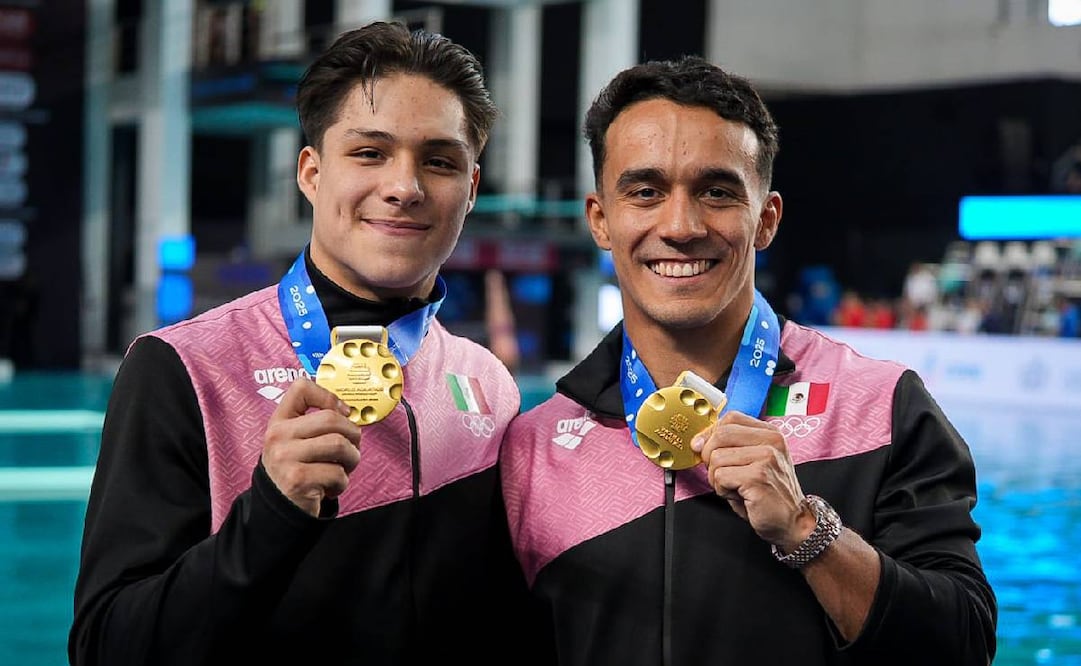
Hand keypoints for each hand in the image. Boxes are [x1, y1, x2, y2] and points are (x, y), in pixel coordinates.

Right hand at [262, 378, 362, 516]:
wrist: (279, 509)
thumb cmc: (297, 470)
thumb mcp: (296, 442)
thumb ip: (316, 424)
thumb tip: (349, 412)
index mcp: (279, 422)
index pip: (300, 388)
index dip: (328, 396)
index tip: (343, 412)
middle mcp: (278, 436)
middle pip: (330, 419)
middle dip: (352, 434)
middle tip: (353, 448)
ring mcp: (285, 458)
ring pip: (338, 445)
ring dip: (352, 459)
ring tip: (344, 469)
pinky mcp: (297, 479)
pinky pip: (337, 473)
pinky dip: (342, 482)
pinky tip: (331, 487)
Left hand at [691, 411, 814, 550]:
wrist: (793, 522)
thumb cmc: (768, 494)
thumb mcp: (750, 462)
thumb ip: (729, 446)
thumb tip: (697, 442)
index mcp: (770, 433)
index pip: (730, 418)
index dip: (711, 433)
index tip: (705, 449)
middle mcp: (771, 441)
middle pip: (720, 434)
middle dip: (710, 457)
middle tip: (723, 475)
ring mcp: (767, 457)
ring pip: (717, 457)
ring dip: (717, 478)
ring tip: (736, 488)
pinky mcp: (758, 476)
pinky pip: (721, 476)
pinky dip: (723, 490)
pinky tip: (740, 496)